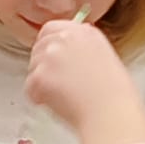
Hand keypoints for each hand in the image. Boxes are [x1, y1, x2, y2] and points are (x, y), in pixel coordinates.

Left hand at [26, 19, 144, 143]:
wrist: (111, 114)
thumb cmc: (114, 95)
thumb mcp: (104, 57)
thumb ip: (83, 47)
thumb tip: (68, 43)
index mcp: (84, 32)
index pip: (50, 28)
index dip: (48, 44)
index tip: (51, 58)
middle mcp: (65, 38)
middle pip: (38, 48)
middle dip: (44, 66)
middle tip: (59, 84)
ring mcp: (50, 56)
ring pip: (32, 68)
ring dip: (42, 83)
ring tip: (65, 96)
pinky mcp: (40, 75)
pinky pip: (30, 87)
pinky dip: (39, 98)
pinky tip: (59, 104)